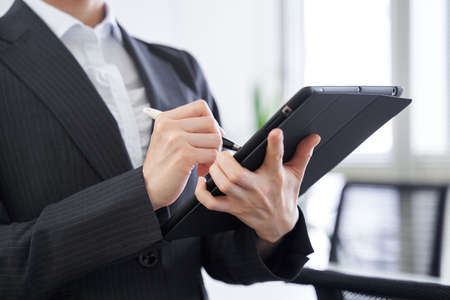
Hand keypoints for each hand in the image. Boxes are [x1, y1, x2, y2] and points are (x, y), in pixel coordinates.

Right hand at [142, 100, 222, 210]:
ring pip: (215, 139)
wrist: (148, 189)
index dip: (211, 121)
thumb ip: (188, 128)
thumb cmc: (163, 165)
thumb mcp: (168, 139)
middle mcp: (170, 126)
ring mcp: (177, 140)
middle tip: (206, 153)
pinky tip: (199, 171)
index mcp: (166, 119)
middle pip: (211, 122)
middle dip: (215, 139)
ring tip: (201, 163)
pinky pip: (213, 154)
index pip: (200, 107)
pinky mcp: (185, 155)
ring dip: (213, 154)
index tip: (208, 136)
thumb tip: (218, 128)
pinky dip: (210, 165)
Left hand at [195, 129, 319, 242]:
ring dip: (216, 172)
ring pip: (224, 186)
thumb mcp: (296, 173)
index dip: (276, 145)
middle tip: (225, 154)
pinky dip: (203, 194)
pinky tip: (202, 182)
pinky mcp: (233, 208)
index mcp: (275, 176)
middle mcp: (258, 188)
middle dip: (227, 162)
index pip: (276, 159)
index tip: (275, 132)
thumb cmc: (285, 193)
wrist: (279, 224)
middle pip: (237, 176)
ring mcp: (244, 200)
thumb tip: (314, 136)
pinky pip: (212, 204)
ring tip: (215, 163)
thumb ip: (303, 153)